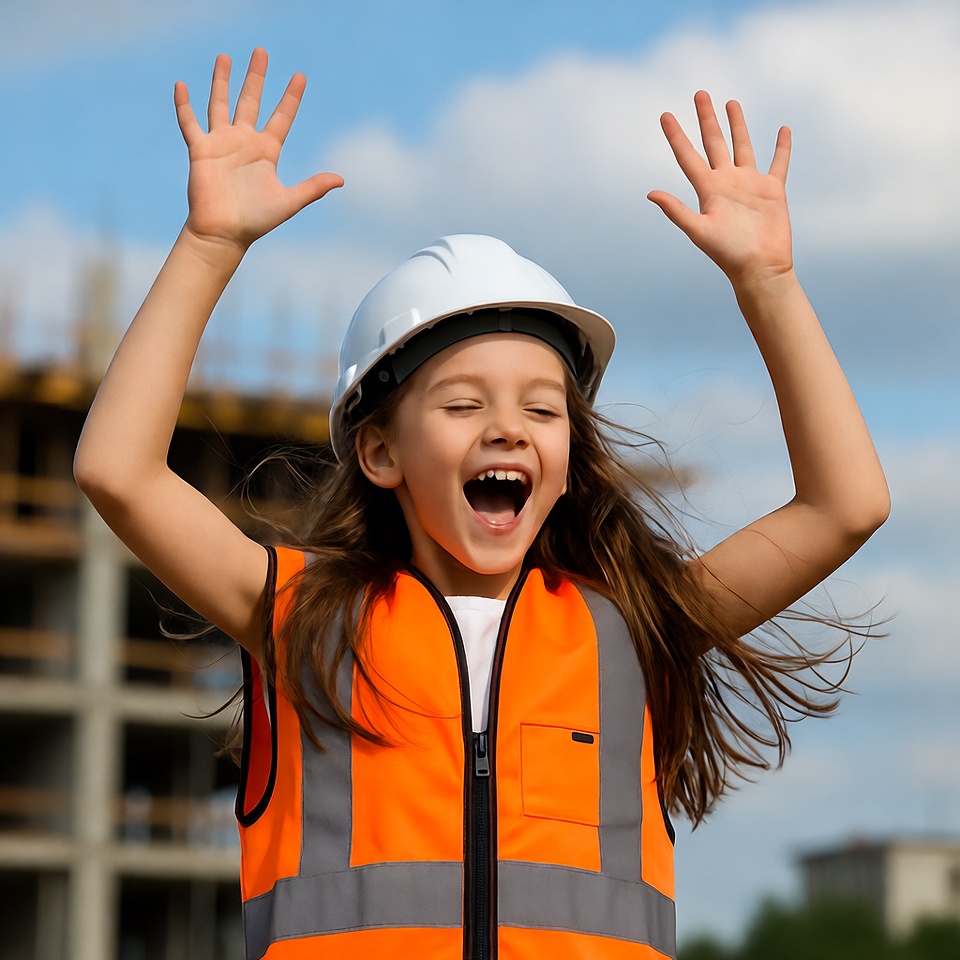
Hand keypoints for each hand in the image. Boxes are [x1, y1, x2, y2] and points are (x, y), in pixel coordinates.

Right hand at [174, 48, 342, 251]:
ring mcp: (221, 144)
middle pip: (251, 101)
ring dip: (222, 81)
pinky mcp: (200, 150)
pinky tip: (181, 85)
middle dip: (256, 77)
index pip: (282, 117)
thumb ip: (313, 187)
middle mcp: (244, 142)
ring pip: (221, 104)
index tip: (300, 76)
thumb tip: (341, 180)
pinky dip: (184, 105)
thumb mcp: (289, 202)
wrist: (224, 233)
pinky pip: (189, 122)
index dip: (291, 97)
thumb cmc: (256, 221)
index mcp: (267, 151)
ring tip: (225, 57)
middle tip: (261, 51)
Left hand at [647, 91, 792, 287]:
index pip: (688, 156)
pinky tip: (782, 131)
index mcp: (707, 190)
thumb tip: (650, 194)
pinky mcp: (773, 190)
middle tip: (700, 94)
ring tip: (731, 103)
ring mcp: (749, 184)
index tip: (664, 115)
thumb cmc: (728, 254)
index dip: (676, 136)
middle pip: (714, 143)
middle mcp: (726, 183)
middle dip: (706, 119)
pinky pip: (778, 162)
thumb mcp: (699, 231)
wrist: (760, 268)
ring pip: (742, 146)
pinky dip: (781, 147)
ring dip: (737, 125)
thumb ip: (676, 211)